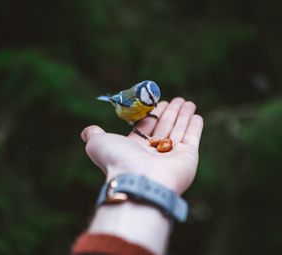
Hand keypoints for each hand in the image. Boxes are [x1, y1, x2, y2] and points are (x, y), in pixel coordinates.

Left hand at [81, 97, 202, 194]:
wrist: (138, 180)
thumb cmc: (118, 160)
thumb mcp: (98, 143)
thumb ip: (94, 134)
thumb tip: (86, 131)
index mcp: (136, 147)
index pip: (148, 126)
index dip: (154, 113)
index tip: (160, 102)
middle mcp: (154, 152)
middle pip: (165, 126)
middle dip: (171, 112)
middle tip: (178, 99)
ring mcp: (172, 155)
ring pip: (179, 130)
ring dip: (184, 115)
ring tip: (188, 102)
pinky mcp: (188, 157)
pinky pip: (192, 138)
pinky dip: (195, 127)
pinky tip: (196, 115)